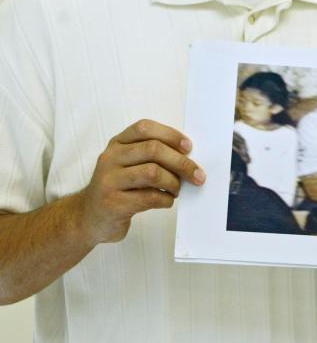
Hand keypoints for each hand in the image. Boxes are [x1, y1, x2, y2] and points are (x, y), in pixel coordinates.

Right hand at [77, 119, 204, 245]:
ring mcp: (108, 181)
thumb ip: (151, 155)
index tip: (189, 147)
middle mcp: (110, 158)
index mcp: (117, 144)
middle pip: (153, 149)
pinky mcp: (112, 204)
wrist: (88, 218)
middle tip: (198, 175)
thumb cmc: (119, 188)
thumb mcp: (129, 164)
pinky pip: (149, 197)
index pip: (145, 128)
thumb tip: (189, 156)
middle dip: (181, 163)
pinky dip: (165, 199)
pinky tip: (166, 201)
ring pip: (152, 172)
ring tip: (177, 190)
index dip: (170, 135)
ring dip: (174, 182)